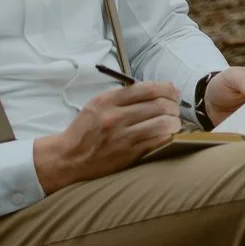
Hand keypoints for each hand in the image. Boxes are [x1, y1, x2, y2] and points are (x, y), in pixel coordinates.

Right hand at [32, 81, 179, 190]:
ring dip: (174, 121)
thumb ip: (123, 95)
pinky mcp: (129, 154)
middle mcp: (116, 117)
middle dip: (173, 104)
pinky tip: (167, 134)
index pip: (146, 88)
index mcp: (107, 100)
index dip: (166, 88)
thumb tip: (157, 90)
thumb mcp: (97, 104)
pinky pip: (158, 141)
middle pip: (158, 105)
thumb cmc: (86, 130)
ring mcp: (123, 137)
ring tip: (174, 121)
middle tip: (175, 107)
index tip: (173, 90)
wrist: (69, 158)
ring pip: (162, 123)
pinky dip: (168, 135)